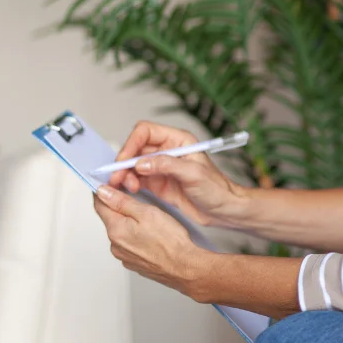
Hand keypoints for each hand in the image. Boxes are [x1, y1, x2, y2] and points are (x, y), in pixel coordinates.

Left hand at [93, 184, 213, 298]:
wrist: (185, 268)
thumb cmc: (171, 241)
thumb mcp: (147, 212)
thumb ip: (121, 201)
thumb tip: (103, 192)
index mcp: (116, 230)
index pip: (99, 204)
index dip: (105, 191)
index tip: (113, 183)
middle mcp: (115, 245)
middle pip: (110, 218)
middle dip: (119, 206)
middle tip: (138, 199)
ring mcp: (124, 256)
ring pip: (121, 231)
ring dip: (129, 223)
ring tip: (149, 220)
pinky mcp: (133, 262)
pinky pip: (129, 244)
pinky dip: (136, 236)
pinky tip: (151, 235)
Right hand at [108, 121, 251, 230]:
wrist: (224, 211)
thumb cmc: (217, 189)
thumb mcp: (193, 174)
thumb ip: (166, 165)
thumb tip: (141, 162)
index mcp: (177, 140)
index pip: (145, 132)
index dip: (131, 143)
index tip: (124, 159)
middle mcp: (166, 151)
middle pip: (135, 148)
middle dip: (124, 162)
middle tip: (117, 177)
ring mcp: (161, 167)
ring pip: (134, 165)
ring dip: (126, 174)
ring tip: (127, 187)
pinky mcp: (158, 183)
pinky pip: (137, 179)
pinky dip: (129, 183)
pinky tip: (129, 190)